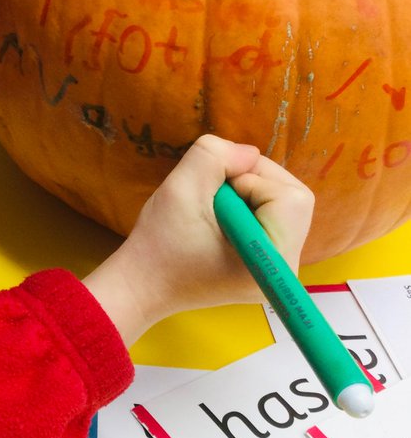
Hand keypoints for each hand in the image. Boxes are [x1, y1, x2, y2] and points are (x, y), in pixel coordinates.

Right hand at [82, 134, 313, 344]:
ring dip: (250, 191)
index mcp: (271, 259)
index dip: (251, 181)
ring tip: (215, 208)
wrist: (143, 284)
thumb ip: (216, 155)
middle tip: (215, 194)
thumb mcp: (180, 187)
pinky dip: (249, 204)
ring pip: (285, 204)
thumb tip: (248, 153)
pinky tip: (222, 218)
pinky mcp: (269, 263)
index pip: (290, 197)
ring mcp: (280, 268)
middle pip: (295, 198)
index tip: (214, 195)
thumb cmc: (159, 243)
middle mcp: (286, 267)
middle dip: (256, 182)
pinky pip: (274, 217)